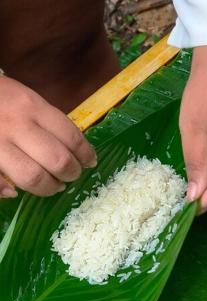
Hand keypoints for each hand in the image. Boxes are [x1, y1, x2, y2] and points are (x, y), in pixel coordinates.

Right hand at [0, 76, 96, 197]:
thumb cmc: (1, 97)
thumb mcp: (30, 100)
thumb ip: (51, 123)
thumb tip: (74, 152)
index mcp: (33, 107)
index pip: (71, 137)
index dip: (86, 154)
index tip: (91, 161)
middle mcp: (16, 125)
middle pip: (57, 160)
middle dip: (72, 173)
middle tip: (73, 175)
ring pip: (32, 177)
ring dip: (49, 187)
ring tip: (56, 186)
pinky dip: (6, 192)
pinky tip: (16, 192)